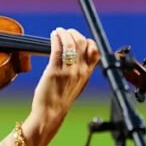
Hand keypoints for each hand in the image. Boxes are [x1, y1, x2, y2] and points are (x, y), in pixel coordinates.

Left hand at [25, 27, 98, 144]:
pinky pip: (57, 49)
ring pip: (70, 44)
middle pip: (82, 43)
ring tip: (58, 32)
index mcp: (87, 73)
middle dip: (73, 33)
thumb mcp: (78, 84)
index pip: (95, 50)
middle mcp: (80, 71)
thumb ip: (81, 70)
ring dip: (63, 33)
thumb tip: (78, 55)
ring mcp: (68, 71)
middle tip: (65, 32)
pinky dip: (55, 39)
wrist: (50, 114)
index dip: (87, 40)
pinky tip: (53, 36)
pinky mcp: (54, 72)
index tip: (77, 37)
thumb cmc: (61, 99)